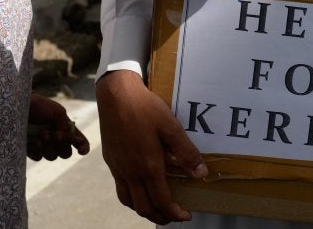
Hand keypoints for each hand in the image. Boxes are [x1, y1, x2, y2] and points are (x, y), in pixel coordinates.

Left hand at [27, 93, 89, 160]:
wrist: (17, 107)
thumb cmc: (39, 106)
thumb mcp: (57, 112)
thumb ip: (65, 126)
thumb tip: (61, 138)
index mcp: (65, 129)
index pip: (79, 142)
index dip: (83, 148)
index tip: (81, 151)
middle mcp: (56, 139)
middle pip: (66, 153)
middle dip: (61, 145)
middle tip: (54, 134)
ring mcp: (43, 145)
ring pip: (52, 157)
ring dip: (48, 147)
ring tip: (40, 135)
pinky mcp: (30, 149)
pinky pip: (38, 158)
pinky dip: (37, 151)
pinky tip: (33, 141)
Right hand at [96, 70, 207, 224]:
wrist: (116, 95)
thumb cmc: (145, 108)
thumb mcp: (171, 128)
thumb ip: (186, 152)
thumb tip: (201, 174)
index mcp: (147, 166)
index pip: (161, 200)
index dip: (175, 213)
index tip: (186, 215)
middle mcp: (130, 172)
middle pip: (144, 207)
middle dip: (161, 217)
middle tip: (174, 217)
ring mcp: (118, 168)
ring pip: (129, 201)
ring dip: (145, 210)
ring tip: (158, 208)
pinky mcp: (111, 161)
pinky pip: (121, 189)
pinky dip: (132, 198)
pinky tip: (141, 189)